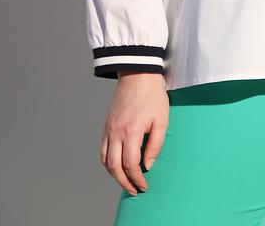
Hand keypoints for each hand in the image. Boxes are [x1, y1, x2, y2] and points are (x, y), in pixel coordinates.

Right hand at [100, 72, 168, 195]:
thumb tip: (148, 165)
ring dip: (114, 174)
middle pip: (114, 167)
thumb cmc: (152, 96)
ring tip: (125, 181)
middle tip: (134, 190)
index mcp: (131, 131)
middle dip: (124, 182)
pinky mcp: (106, 125)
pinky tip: (116, 165)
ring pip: (105, 160)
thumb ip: (155, 144)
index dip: (137, 179)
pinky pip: (103, 149)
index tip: (143, 186)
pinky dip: (107, 162)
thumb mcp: (162, 120)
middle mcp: (116, 132)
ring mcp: (109, 128)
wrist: (138, 74)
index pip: (130, 164)